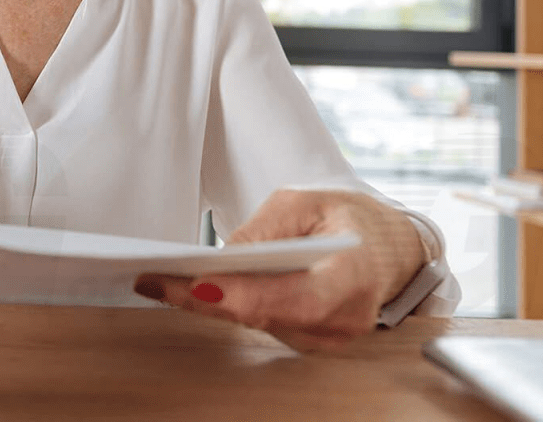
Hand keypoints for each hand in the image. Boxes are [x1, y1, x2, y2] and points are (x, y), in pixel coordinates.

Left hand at [133, 189, 425, 351]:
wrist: (385, 244)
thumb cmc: (347, 218)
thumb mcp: (304, 202)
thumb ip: (266, 230)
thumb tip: (223, 257)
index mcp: (354, 275)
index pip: (299, 298)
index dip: (246, 296)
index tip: (197, 283)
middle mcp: (346, 317)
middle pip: (267, 316)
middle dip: (207, 299)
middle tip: (156, 282)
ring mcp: (332, 337)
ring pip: (259, 325)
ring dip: (209, 305)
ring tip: (161, 283)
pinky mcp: (313, 340)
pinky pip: (263, 326)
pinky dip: (226, 309)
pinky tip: (190, 292)